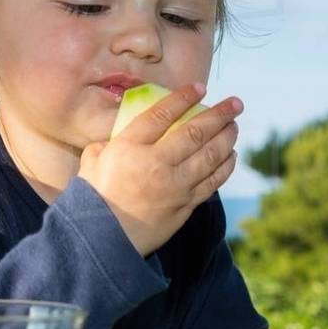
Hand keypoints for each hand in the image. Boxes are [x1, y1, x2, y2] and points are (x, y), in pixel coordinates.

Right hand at [78, 83, 241, 255]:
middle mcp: (156, 163)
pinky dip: (225, 166)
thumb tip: (120, 131)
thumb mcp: (91, 162)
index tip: (200, 88)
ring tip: (235, 126)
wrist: (104, 241)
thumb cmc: (94, 199)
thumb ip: (107, 143)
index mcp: (130, 148)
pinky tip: (232, 156)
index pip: (161, 114)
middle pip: (195, 132)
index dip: (183, 98)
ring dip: (227, 138)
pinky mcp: (185, 205)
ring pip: (210, 156)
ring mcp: (175, 185)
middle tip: (236, 103)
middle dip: (219, 115)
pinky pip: (212, 182)